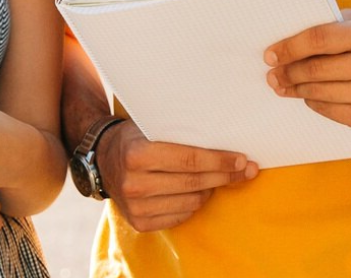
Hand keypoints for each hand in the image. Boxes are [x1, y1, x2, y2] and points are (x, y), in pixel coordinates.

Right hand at [100, 121, 254, 231]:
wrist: (103, 160)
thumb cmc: (136, 138)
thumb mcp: (153, 127)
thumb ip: (182, 133)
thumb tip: (227, 140)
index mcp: (137, 154)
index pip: (189, 160)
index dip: (220, 161)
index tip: (242, 160)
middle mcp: (134, 183)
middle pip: (194, 183)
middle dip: (225, 176)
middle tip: (247, 170)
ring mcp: (135, 207)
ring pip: (191, 202)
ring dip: (210, 190)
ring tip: (218, 178)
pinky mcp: (139, 223)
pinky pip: (180, 216)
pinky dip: (194, 204)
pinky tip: (198, 192)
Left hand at [265, 8, 350, 133]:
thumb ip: (339, 23)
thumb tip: (295, 31)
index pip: (319, 38)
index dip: (290, 47)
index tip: (271, 54)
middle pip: (314, 68)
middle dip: (287, 71)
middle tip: (272, 73)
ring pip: (317, 92)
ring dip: (294, 89)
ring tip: (282, 85)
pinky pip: (326, 109)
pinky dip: (312, 102)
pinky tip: (306, 96)